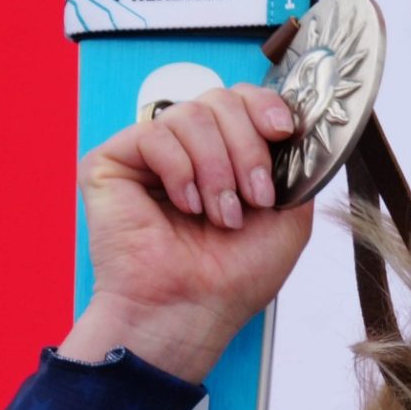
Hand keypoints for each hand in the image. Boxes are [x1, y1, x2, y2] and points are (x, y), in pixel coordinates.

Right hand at [57, 83, 314, 381]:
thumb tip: (299, 125)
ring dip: (217, 168)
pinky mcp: (111, 162)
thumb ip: (297, 167)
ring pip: (191, 114)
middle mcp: (186, 147)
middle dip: (248, 147)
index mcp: (225, 154)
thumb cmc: (235, 275)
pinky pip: (155, 133)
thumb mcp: (291, 216)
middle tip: (255, 197)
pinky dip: (180, 170)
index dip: (265, 105)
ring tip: (220, 215)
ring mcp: (148, 154)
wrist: (193, 311)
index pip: (242, 98)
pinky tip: (186, 207)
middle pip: (221, 98)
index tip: (284, 132)